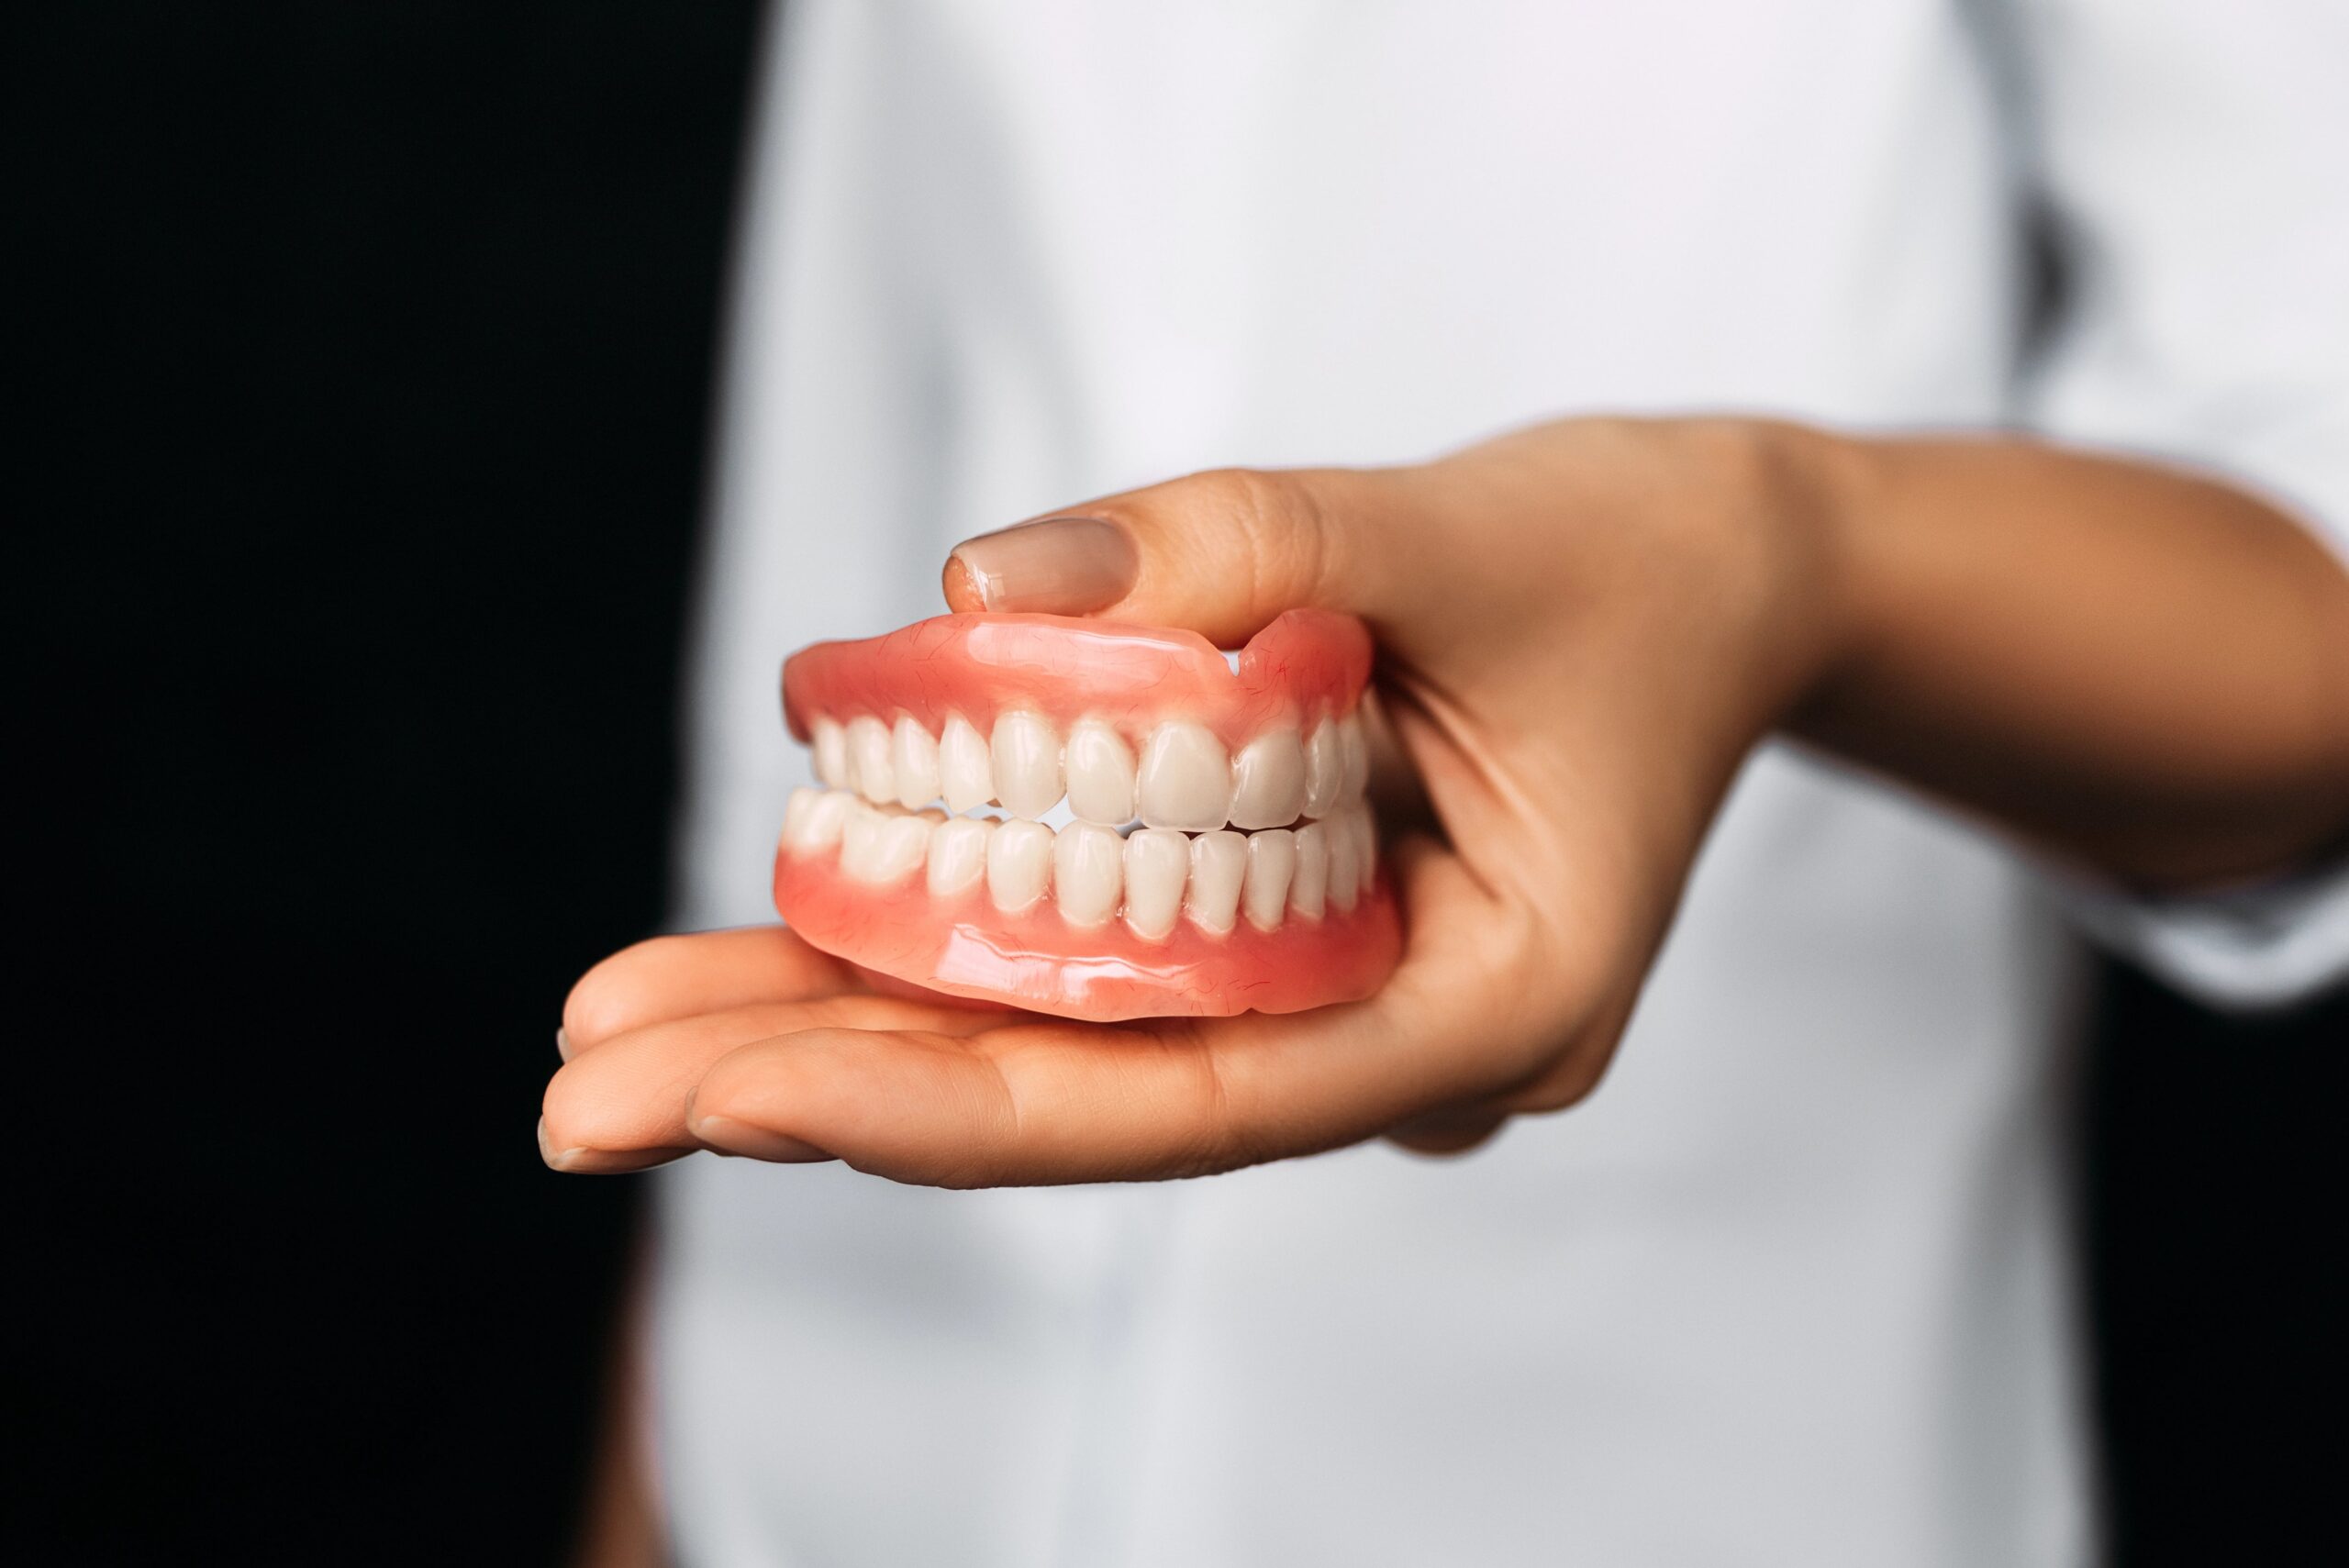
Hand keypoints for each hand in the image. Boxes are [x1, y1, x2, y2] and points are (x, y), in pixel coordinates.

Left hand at [542, 418, 1848, 1180]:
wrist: (1713, 571)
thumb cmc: (1630, 561)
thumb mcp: (1455, 522)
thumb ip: (1236, 545)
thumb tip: (976, 597)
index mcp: (1481, 1006)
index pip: (1187, 1100)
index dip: (948, 1104)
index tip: (730, 1095)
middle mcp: (1384, 1045)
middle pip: (1081, 1097)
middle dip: (826, 1094)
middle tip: (579, 1104)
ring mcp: (1324, 998)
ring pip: (1063, 1041)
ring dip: (839, 1026)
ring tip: (615, 1028)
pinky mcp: (1270, 932)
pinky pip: (1087, 956)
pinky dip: (934, 939)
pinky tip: (762, 939)